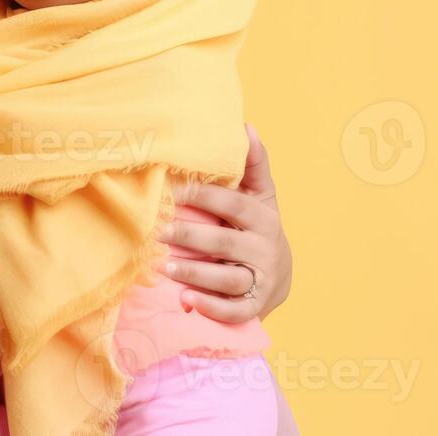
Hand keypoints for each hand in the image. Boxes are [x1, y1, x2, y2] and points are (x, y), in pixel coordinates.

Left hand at [159, 123, 291, 322]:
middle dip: (191, 236)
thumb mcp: (260, 195)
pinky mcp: (254, 306)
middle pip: (225, 242)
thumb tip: (246, 126)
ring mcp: (260, 279)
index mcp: (261, 216)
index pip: (231, 204)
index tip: (169, 189)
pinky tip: (186, 301)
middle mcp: (264, 247)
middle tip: (158, 230)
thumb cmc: (258, 227)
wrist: (278, 277)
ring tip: (164, 267)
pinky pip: (234, 310)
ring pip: (228, 278)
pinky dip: (211, 307)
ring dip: (195, 273)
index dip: (201, 195)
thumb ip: (253, 164)